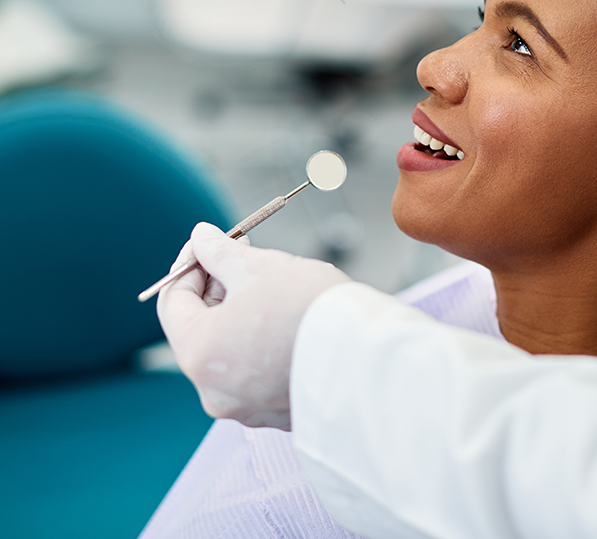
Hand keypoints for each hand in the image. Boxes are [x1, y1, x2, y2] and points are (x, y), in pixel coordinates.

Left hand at [157, 223, 349, 429]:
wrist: (368, 355)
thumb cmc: (309, 309)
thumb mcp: (258, 267)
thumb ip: (220, 252)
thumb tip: (200, 237)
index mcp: (200, 354)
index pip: (173, 302)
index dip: (189, 265)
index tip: (208, 243)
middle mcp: (212, 391)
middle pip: (200, 328)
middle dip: (216, 288)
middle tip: (240, 254)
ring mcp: (244, 408)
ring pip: (228, 351)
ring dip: (238, 314)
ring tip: (268, 283)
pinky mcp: (274, 414)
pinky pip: (254, 373)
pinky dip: (259, 344)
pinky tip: (284, 318)